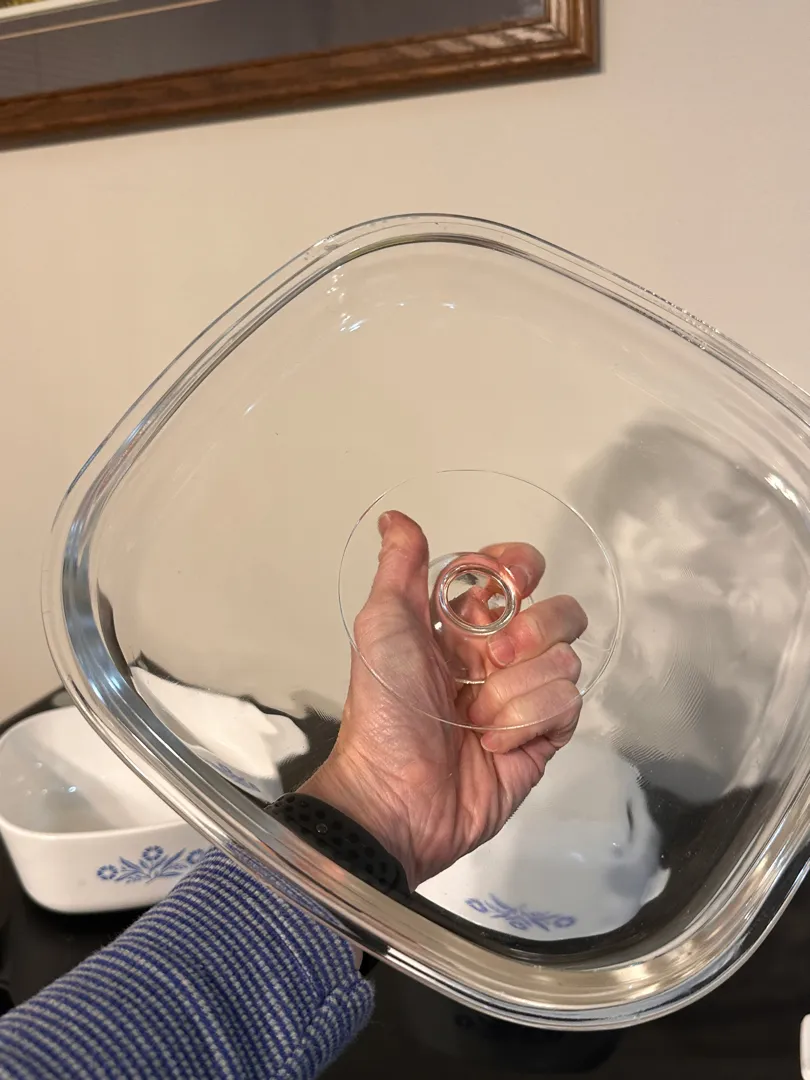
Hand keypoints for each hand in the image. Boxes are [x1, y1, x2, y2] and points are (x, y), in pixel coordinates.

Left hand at [302, 511, 586, 887]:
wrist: (395, 794)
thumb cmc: (382, 708)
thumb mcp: (381, 626)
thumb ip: (399, 568)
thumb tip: (395, 516)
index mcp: (464, 623)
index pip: (518, 572)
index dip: (520, 569)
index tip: (503, 584)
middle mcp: (501, 654)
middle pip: (560, 611)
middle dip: (531, 630)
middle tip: (489, 659)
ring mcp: (526, 696)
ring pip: (564, 659)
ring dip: (513, 690)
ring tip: (473, 718)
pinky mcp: (545, 737)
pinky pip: (567, 705)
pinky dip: (526, 722)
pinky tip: (492, 743)